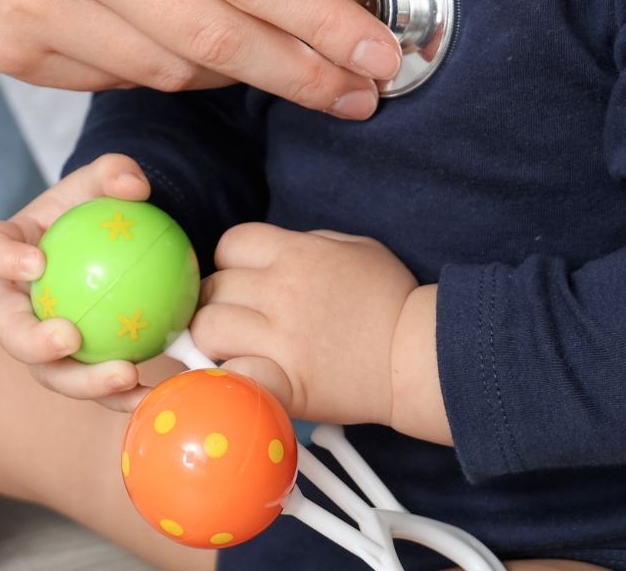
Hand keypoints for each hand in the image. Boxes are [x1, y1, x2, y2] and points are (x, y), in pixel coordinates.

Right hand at [0, 0, 399, 112]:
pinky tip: (196, 52)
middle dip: (303, 71)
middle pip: (215, 34)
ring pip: (173, 70)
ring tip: (288, 66)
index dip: (323, 21)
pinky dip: (175, 72)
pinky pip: (124, 81)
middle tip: (361, 91)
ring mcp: (34, 2)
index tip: (379, 53)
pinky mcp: (12, 51)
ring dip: (243, 74)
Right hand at [0, 154, 187, 409]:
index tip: (36, 262)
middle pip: (8, 331)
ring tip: (125, 375)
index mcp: (6, 251)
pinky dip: (122, 395)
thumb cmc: (95, 208)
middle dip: (32, 343)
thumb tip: (133, 185)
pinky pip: (93, 386)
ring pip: (50, 372)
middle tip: (70, 338)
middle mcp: (13, 304)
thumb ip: (114, 172)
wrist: (112, 247)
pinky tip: (154, 393)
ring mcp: (39, 342)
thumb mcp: (102, 182)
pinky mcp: (72, 368)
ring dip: (84, 382)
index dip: (0, 260)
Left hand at [188, 223, 417, 426]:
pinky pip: (231, 375)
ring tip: (233, 347)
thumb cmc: (391, 300)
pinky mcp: (284, 382)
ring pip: (209, 329)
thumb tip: (274, 253)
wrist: (417, 355)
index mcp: (296, 253)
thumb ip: (308, 244)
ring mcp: (279, 338)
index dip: (230, 262)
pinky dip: (230, 376)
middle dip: (217, 300)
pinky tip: (244, 375)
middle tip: (235, 318)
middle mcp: (280, 291)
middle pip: (212, 287)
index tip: (241, 280)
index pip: (230, 244)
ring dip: (214, 338)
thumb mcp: (355, 249)